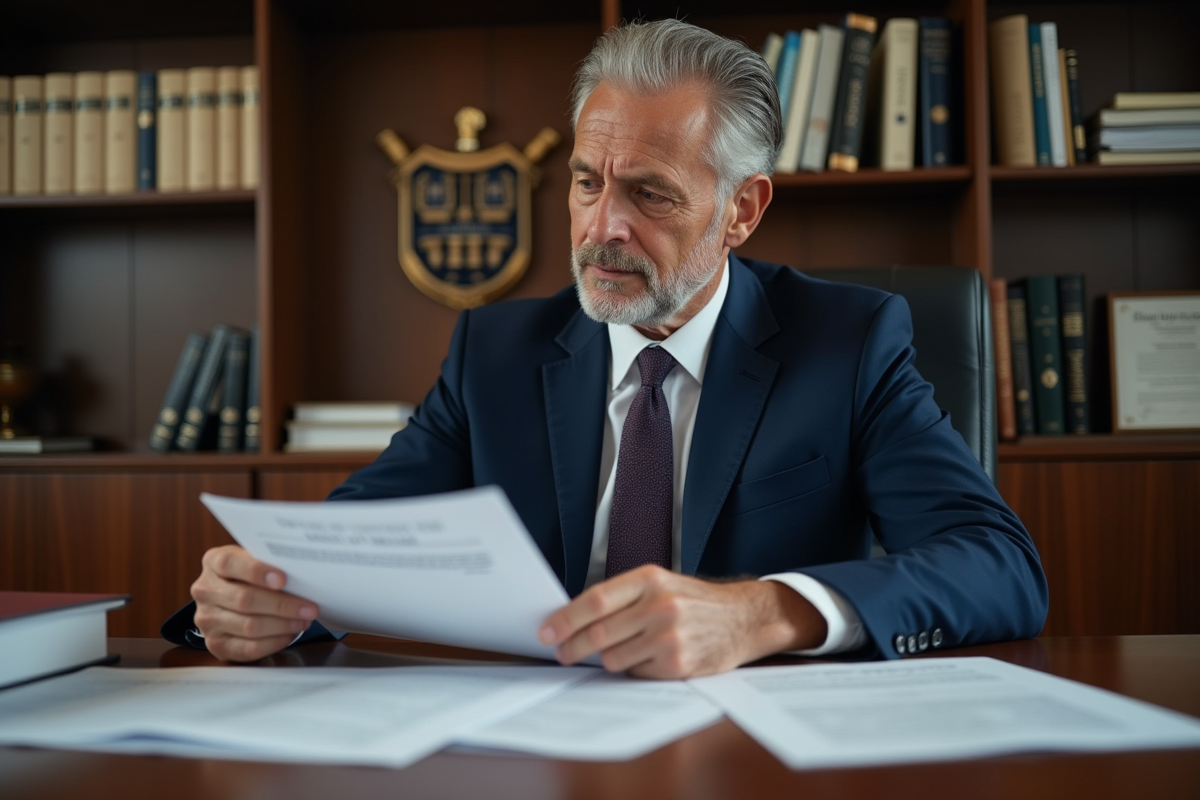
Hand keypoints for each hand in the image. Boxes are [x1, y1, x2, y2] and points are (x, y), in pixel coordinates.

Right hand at [190, 545, 318, 661]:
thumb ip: (270, 562)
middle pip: (244, 599)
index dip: (256, 571)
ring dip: (282, 625)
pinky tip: (289, 634)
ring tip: (303, 621)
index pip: (230, 563)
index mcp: (213, 562)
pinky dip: (274, 642)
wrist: (229, 597)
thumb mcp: (255, 559)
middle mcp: (205, 590)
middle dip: (282, 605)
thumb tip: (303, 572)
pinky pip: (248, 648)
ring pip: (249, 626)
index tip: (282, 579)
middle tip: (309, 608)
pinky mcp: (216, 644)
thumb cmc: (250, 575)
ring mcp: (207, 619)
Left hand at [537, 566, 827, 678]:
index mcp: (650, 579)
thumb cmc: (694, 601)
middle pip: (599, 633)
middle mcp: (660, 605)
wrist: (743, 617)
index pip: (595, 600)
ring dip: (606, 660)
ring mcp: (669, 636)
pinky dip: (633, 669)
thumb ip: (622, 598)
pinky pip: (636, 673)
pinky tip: (645, 659)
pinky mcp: (678, 664)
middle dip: (572, 646)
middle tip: (560, 652)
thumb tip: (572, 619)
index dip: (565, 619)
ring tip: (616, 652)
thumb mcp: (661, 584)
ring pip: (614, 658)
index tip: (546, 631)